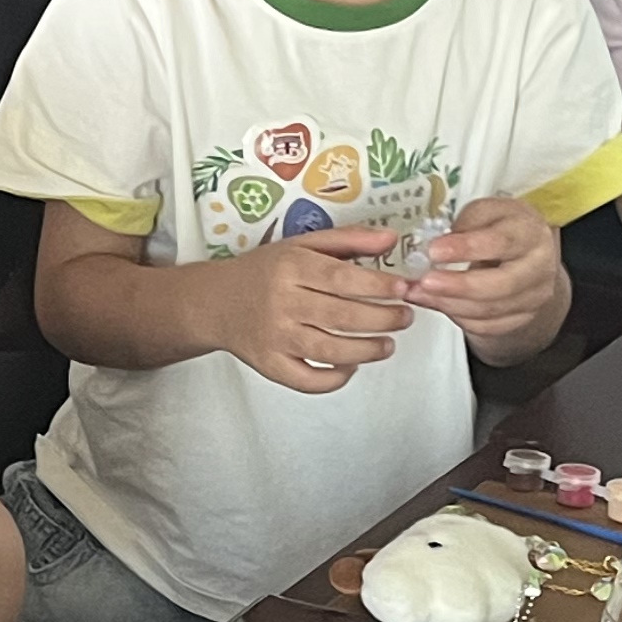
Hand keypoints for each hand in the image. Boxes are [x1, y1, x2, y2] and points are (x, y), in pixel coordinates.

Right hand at [213, 226, 411, 394]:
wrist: (216, 302)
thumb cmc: (265, 271)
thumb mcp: (302, 245)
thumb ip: (349, 240)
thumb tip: (393, 240)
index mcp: (290, 268)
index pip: (342, 279)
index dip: (379, 286)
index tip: (404, 289)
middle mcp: (281, 303)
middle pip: (342, 317)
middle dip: (383, 319)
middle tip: (405, 317)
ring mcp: (275, 338)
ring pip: (330, 351)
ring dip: (368, 351)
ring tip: (388, 344)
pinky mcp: (270, 365)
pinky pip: (308, 381)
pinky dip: (335, 378)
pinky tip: (352, 366)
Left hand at [401, 196, 563, 350]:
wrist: (527, 254)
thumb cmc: (503, 228)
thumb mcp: (487, 212)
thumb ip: (465, 224)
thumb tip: (436, 245)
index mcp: (530, 232)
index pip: (501, 242)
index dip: (466, 248)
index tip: (435, 251)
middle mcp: (539, 267)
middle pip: (501, 285)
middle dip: (458, 286)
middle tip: (425, 281)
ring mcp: (533, 297)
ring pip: (489, 310)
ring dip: (449, 303)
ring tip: (419, 292)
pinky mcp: (521, 318)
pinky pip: (485, 325)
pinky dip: (456, 316)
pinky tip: (436, 302)